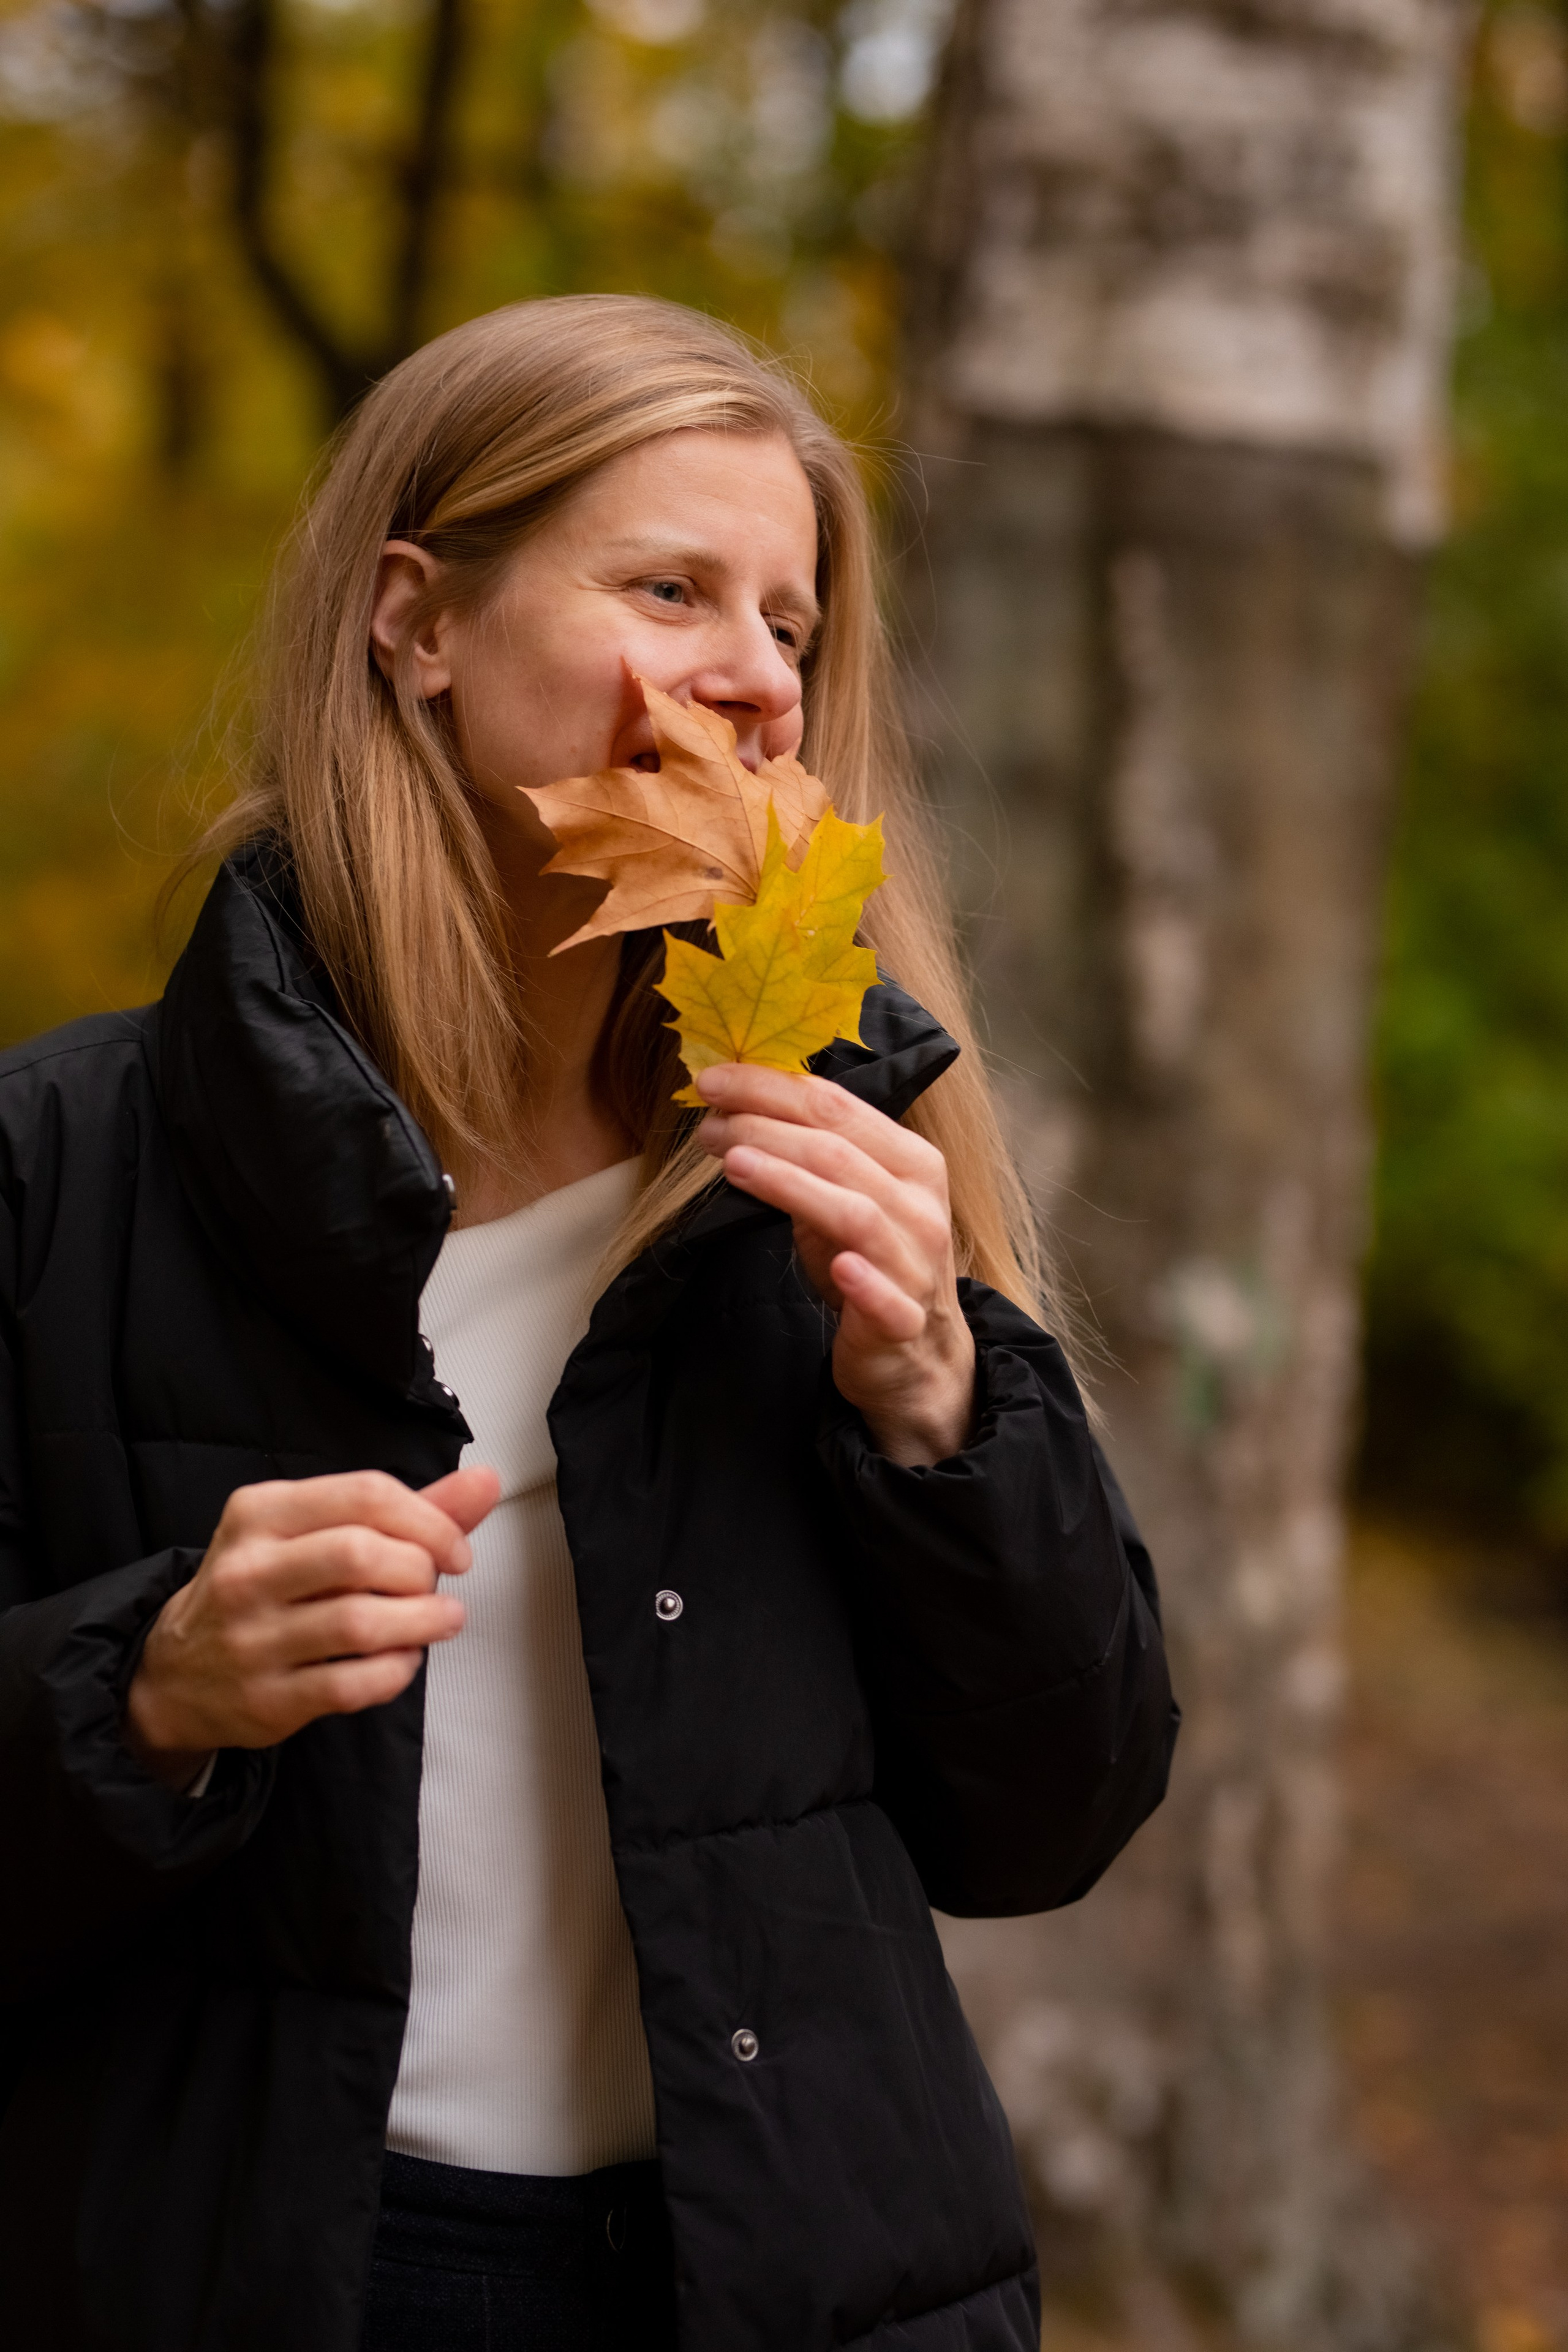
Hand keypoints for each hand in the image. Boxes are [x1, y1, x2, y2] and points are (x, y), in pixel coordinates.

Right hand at [123, 1466, 500, 1788]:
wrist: (177, 1670)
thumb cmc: (266, 1586)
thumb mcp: (314, 1530)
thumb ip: (405, 1509)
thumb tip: (486, 1483)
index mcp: (261, 1513)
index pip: (365, 1495)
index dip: (431, 1521)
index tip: (456, 1547)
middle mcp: (248, 1571)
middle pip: (362, 1555)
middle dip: (422, 1570)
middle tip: (438, 1584)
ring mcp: (251, 1638)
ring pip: (360, 1622)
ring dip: (422, 1622)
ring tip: (440, 1620)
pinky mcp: (265, 1699)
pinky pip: (351, 1685)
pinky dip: (395, 1672)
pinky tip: (402, 1659)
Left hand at [696, 1065, 975, 1467]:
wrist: (918, 1354)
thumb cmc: (872, 1263)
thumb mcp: (843, 1201)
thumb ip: (809, 1161)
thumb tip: (735, 1114)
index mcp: (910, 1162)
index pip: (838, 1108)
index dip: (772, 1087)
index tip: (713, 1079)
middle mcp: (919, 1205)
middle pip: (840, 1153)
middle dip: (767, 1129)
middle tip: (709, 1124)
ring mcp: (917, 1263)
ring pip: (856, 1214)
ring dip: (792, 1185)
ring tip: (734, 1164)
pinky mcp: (905, 1321)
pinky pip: (888, 1298)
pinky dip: (864, 1281)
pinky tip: (838, 1267)